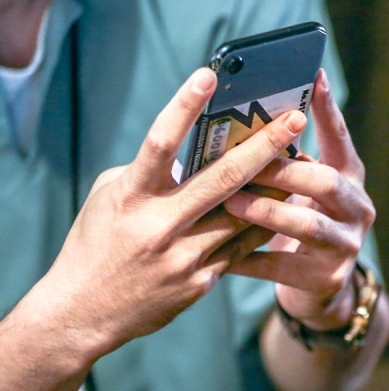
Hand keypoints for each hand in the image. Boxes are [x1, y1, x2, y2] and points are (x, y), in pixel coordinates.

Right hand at [28, 69, 305, 362]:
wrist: (81, 314)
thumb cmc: (96, 242)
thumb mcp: (110, 196)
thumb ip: (150, 170)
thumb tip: (195, 147)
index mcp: (131, 196)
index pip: (160, 143)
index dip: (183, 106)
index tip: (208, 75)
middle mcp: (160, 225)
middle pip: (224, 178)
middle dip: (265, 145)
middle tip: (295, 119)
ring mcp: (184, 256)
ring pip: (246, 213)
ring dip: (278, 184)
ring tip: (304, 158)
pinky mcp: (201, 281)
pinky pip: (244, 245)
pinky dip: (266, 221)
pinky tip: (288, 202)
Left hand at [224, 69, 375, 331]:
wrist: (316, 289)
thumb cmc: (295, 222)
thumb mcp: (300, 189)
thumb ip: (284, 161)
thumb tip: (240, 119)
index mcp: (349, 177)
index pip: (339, 136)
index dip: (327, 107)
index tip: (312, 74)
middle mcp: (358, 207)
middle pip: (327, 182)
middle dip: (285, 171)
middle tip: (249, 162)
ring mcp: (347, 244)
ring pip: (308, 224)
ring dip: (267, 212)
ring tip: (230, 204)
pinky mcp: (329, 278)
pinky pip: (284, 266)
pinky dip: (251, 259)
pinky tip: (223, 255)